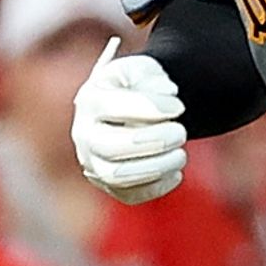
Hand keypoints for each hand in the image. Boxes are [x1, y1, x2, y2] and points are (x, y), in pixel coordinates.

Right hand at [74, 43, 187, 202]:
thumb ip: (151, 74)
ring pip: (118, 175)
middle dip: (154, 140)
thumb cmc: (137, 87)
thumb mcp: (142, 70)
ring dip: (157, 166)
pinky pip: (131, 195)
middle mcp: (84, 135)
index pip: (111, 107)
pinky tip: (175, 171)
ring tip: (181, 154)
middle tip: (181, 132)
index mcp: (89, 100)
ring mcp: (94, 163)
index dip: (149, 108)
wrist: (133, 112)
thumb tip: (166, 92)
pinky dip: (157, 186)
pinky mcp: (111, 186)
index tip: (179, 108)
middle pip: (111, 146)